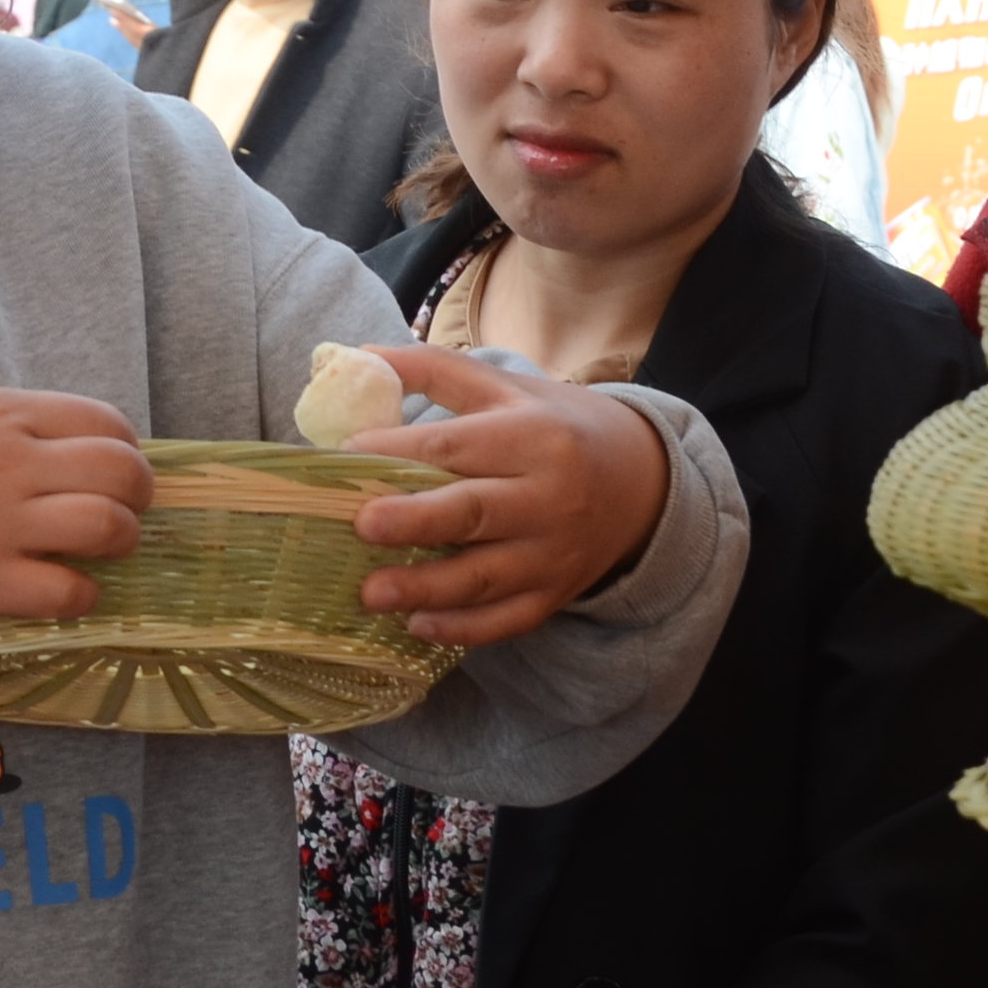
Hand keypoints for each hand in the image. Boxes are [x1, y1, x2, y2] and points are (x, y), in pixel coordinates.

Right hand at [0, 389, 150, 620]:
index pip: (108, 424)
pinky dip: (83, 595)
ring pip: (109, 528)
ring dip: (120, 542)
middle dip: (138, 496)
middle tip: (121, 511)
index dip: (126, 451)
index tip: (112, 471)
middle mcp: (9, 463)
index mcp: (3, 414)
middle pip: (123, 473)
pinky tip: (66, 589)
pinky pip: (69, 592)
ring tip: (101, 549)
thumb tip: (86, 445)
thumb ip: (19, 423)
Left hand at [340, 343, 673, 647]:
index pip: (455, 447)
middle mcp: (548, 497)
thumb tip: (356, 359)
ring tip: (370, 593)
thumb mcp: (504, 387)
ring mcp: (553, 552)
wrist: (641, 481)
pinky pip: (507, 619)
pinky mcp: (554, 593)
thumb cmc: (555, 427)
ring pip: (485, 577)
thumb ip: (433, 371)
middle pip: (473, 513)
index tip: (347, 456)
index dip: (398, 452)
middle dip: (415, 521)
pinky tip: (416, 626)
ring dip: (426, 588)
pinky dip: (462, 628)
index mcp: (532, 436)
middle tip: (361, 525)